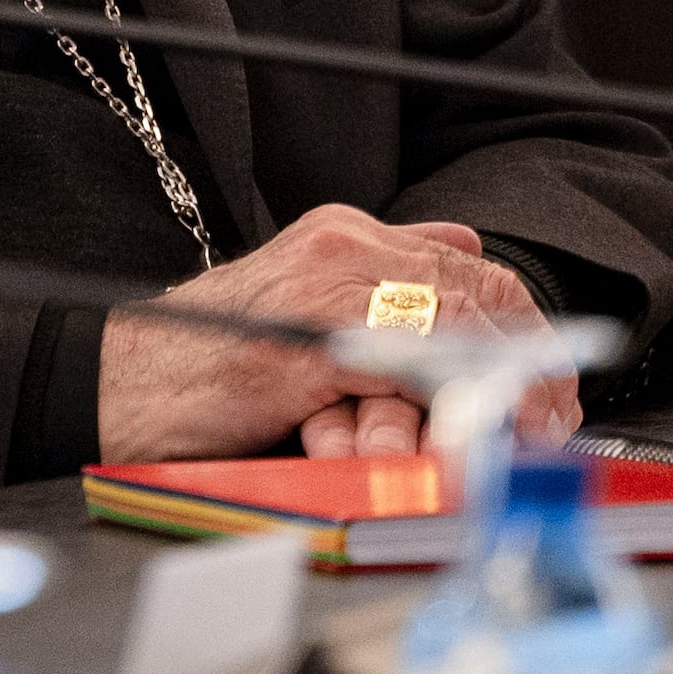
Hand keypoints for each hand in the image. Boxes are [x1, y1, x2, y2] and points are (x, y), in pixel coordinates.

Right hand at [93, 204, 577, 462]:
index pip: (468, 263)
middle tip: (557, 412)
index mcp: (345, 236)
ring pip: (455, 323)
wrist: (114, 381)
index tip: (551, 375)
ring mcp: (327, 293)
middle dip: (532, 355)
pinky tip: (479, 437)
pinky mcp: (310, 350)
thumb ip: (376, 276)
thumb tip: (462, 250)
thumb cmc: (203, 360)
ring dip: (507, 384)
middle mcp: (344, 250)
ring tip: (535, 430)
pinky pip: (407, 370)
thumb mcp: (300, 303)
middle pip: (476, 289)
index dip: (522, 321)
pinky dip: (453, 405)